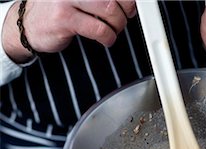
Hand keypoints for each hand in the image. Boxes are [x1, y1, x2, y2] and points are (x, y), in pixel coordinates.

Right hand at [3, 0, 135, 62]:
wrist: (28, 23)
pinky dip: (108, 37)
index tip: (129, 7)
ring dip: (117, 25)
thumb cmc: (58, 10)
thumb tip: (128, 2)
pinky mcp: (65, 19)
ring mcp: (67, 0)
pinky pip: (98, 29)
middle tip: (123, 19)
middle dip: (125, 11)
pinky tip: (106, 39)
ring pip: (108, 10)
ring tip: (113, 30)